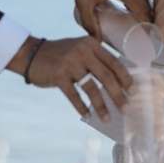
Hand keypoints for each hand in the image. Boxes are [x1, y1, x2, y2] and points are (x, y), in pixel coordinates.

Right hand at [18, 36, 132, 121]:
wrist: (32, 54)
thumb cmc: (61, 55)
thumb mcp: (80, 50)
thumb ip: (97, 60)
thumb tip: (119, 82)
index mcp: (91, 44)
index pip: (114, 62)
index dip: (125, 78)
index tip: (131, 91)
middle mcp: (82, 52)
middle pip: (106, 76)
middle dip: (117, 94)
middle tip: (125, 107)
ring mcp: (70, 63)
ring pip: (91, 88)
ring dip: (101, 106)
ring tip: (107, 118)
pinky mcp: (58, 76)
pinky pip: (74, 95)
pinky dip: (82, 107)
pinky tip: (88, 116)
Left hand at [68, 0, 147, 41]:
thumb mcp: (83, 1)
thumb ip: (88, 22)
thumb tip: (97, 41)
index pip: (142, 10)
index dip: (147, 24)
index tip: (148, 36)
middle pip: (148, 3)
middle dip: (149, 17)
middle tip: (148, 31)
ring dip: (148, 5)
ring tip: (145, 18)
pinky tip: (142, 2)